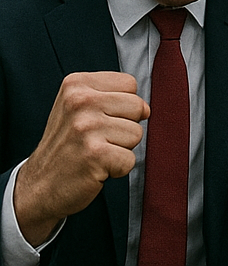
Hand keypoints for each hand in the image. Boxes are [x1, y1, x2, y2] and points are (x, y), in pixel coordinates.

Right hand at [13, 72, 147, 246]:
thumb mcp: (78, 107)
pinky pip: (130, 159)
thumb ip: (112, 96)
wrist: (36, 188)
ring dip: (120, 149)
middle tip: (96, 140)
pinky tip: (95, 169)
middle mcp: (80, 101)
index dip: (122, 105)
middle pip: (137, 106)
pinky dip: (118, 169)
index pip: (129, 84)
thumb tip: (147, 109)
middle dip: (124, 127)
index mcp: (76, 84)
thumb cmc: (66, 146)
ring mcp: (86, 128)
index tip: (98, 120)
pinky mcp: (95, 155)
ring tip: (94, 153)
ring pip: (137, 133)